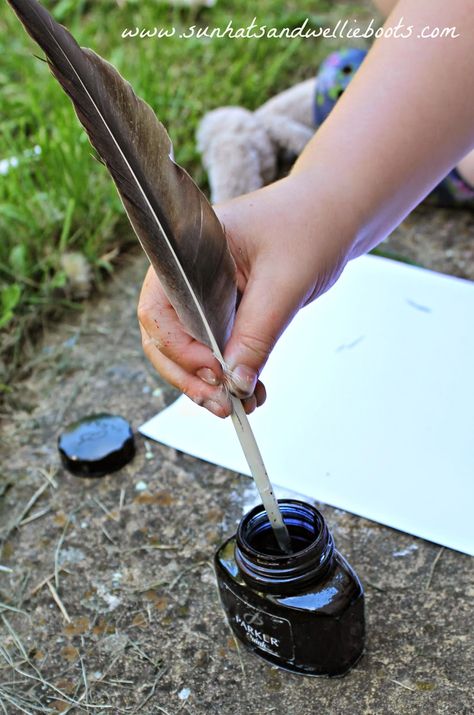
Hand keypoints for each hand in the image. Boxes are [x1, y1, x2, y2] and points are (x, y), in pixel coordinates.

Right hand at [138, 172, 354, 416]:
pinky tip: (251, 391)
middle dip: (189, 376)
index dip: (179, 349)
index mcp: (187, 253)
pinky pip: (214, 349)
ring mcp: (204, 295)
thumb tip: (236, 385)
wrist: (334, 215)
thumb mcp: (284, 283)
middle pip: (164, 337)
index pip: (159, 310)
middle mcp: (186, 276)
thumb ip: (256, 335)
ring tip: (242, 405)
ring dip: (209, 383)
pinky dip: (228, 374)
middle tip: (222, 405)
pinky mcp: (225, 311)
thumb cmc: (308, 227)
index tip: (214, 374)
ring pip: (187, 350)